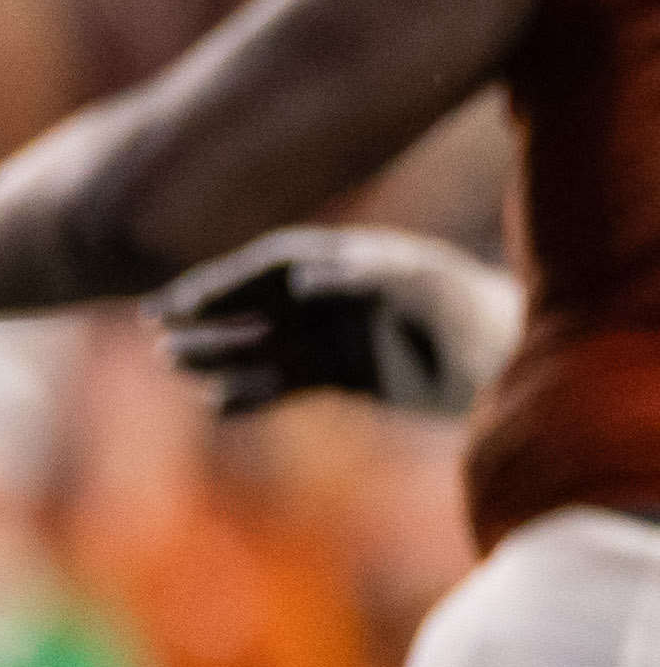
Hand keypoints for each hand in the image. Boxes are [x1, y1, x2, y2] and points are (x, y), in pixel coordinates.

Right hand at [156, 227, 523, 419]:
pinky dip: (252, 394)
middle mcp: (334, 297)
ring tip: (172, 363)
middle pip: (255, 302)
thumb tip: (301, 283)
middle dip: (206, 314)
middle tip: (156, 328)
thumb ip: (364, 277)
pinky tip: (216, 403)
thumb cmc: (471, 315)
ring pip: (261, 344)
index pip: (272, 266)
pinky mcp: (342, 375)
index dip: (226, 280)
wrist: (509, 363)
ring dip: (217, 352)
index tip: (186, 298)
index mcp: (349, 262)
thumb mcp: (424, 288)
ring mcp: (336, 336)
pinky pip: (285, 384)